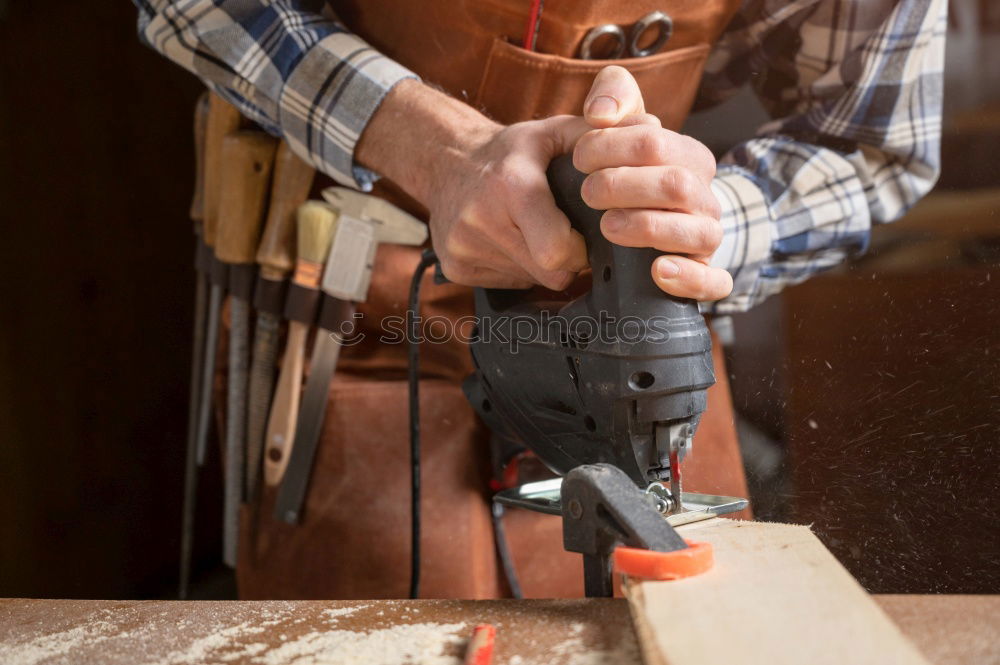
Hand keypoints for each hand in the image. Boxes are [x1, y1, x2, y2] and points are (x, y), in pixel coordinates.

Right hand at [357, 79, 589, 289]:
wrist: (445, 160)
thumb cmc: (510, 151)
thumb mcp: (554, 132)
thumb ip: (599, 140)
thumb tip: (648, 141)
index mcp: (511, 186)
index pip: (558, 251)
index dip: (580, 250)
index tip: (582, 234)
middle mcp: (481, 218)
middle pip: (549, 273)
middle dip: (565, 260)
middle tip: (562, 233)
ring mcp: (463, 246)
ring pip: (530, 280)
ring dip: (540, 263)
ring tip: (532, 231)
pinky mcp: (454, 266)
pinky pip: (507, 283)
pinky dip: (517, 268)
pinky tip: (510, 240)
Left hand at [574, 66, 732, 300]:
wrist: (633, 228)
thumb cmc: (624, 173)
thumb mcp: (619, 128)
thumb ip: (614, 97)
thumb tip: (601, 111)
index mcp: (690, 158)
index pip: (655, 142)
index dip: (610, 146)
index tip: (577, 156)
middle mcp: (704, 198)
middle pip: (675, 185)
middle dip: (622, 185)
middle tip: (587, 191)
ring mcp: (705, 239)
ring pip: (698, 233)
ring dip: (648, 228)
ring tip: (608, 227)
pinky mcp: (702, 277)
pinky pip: (714, 284)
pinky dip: (689, 278)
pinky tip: (657, 271)